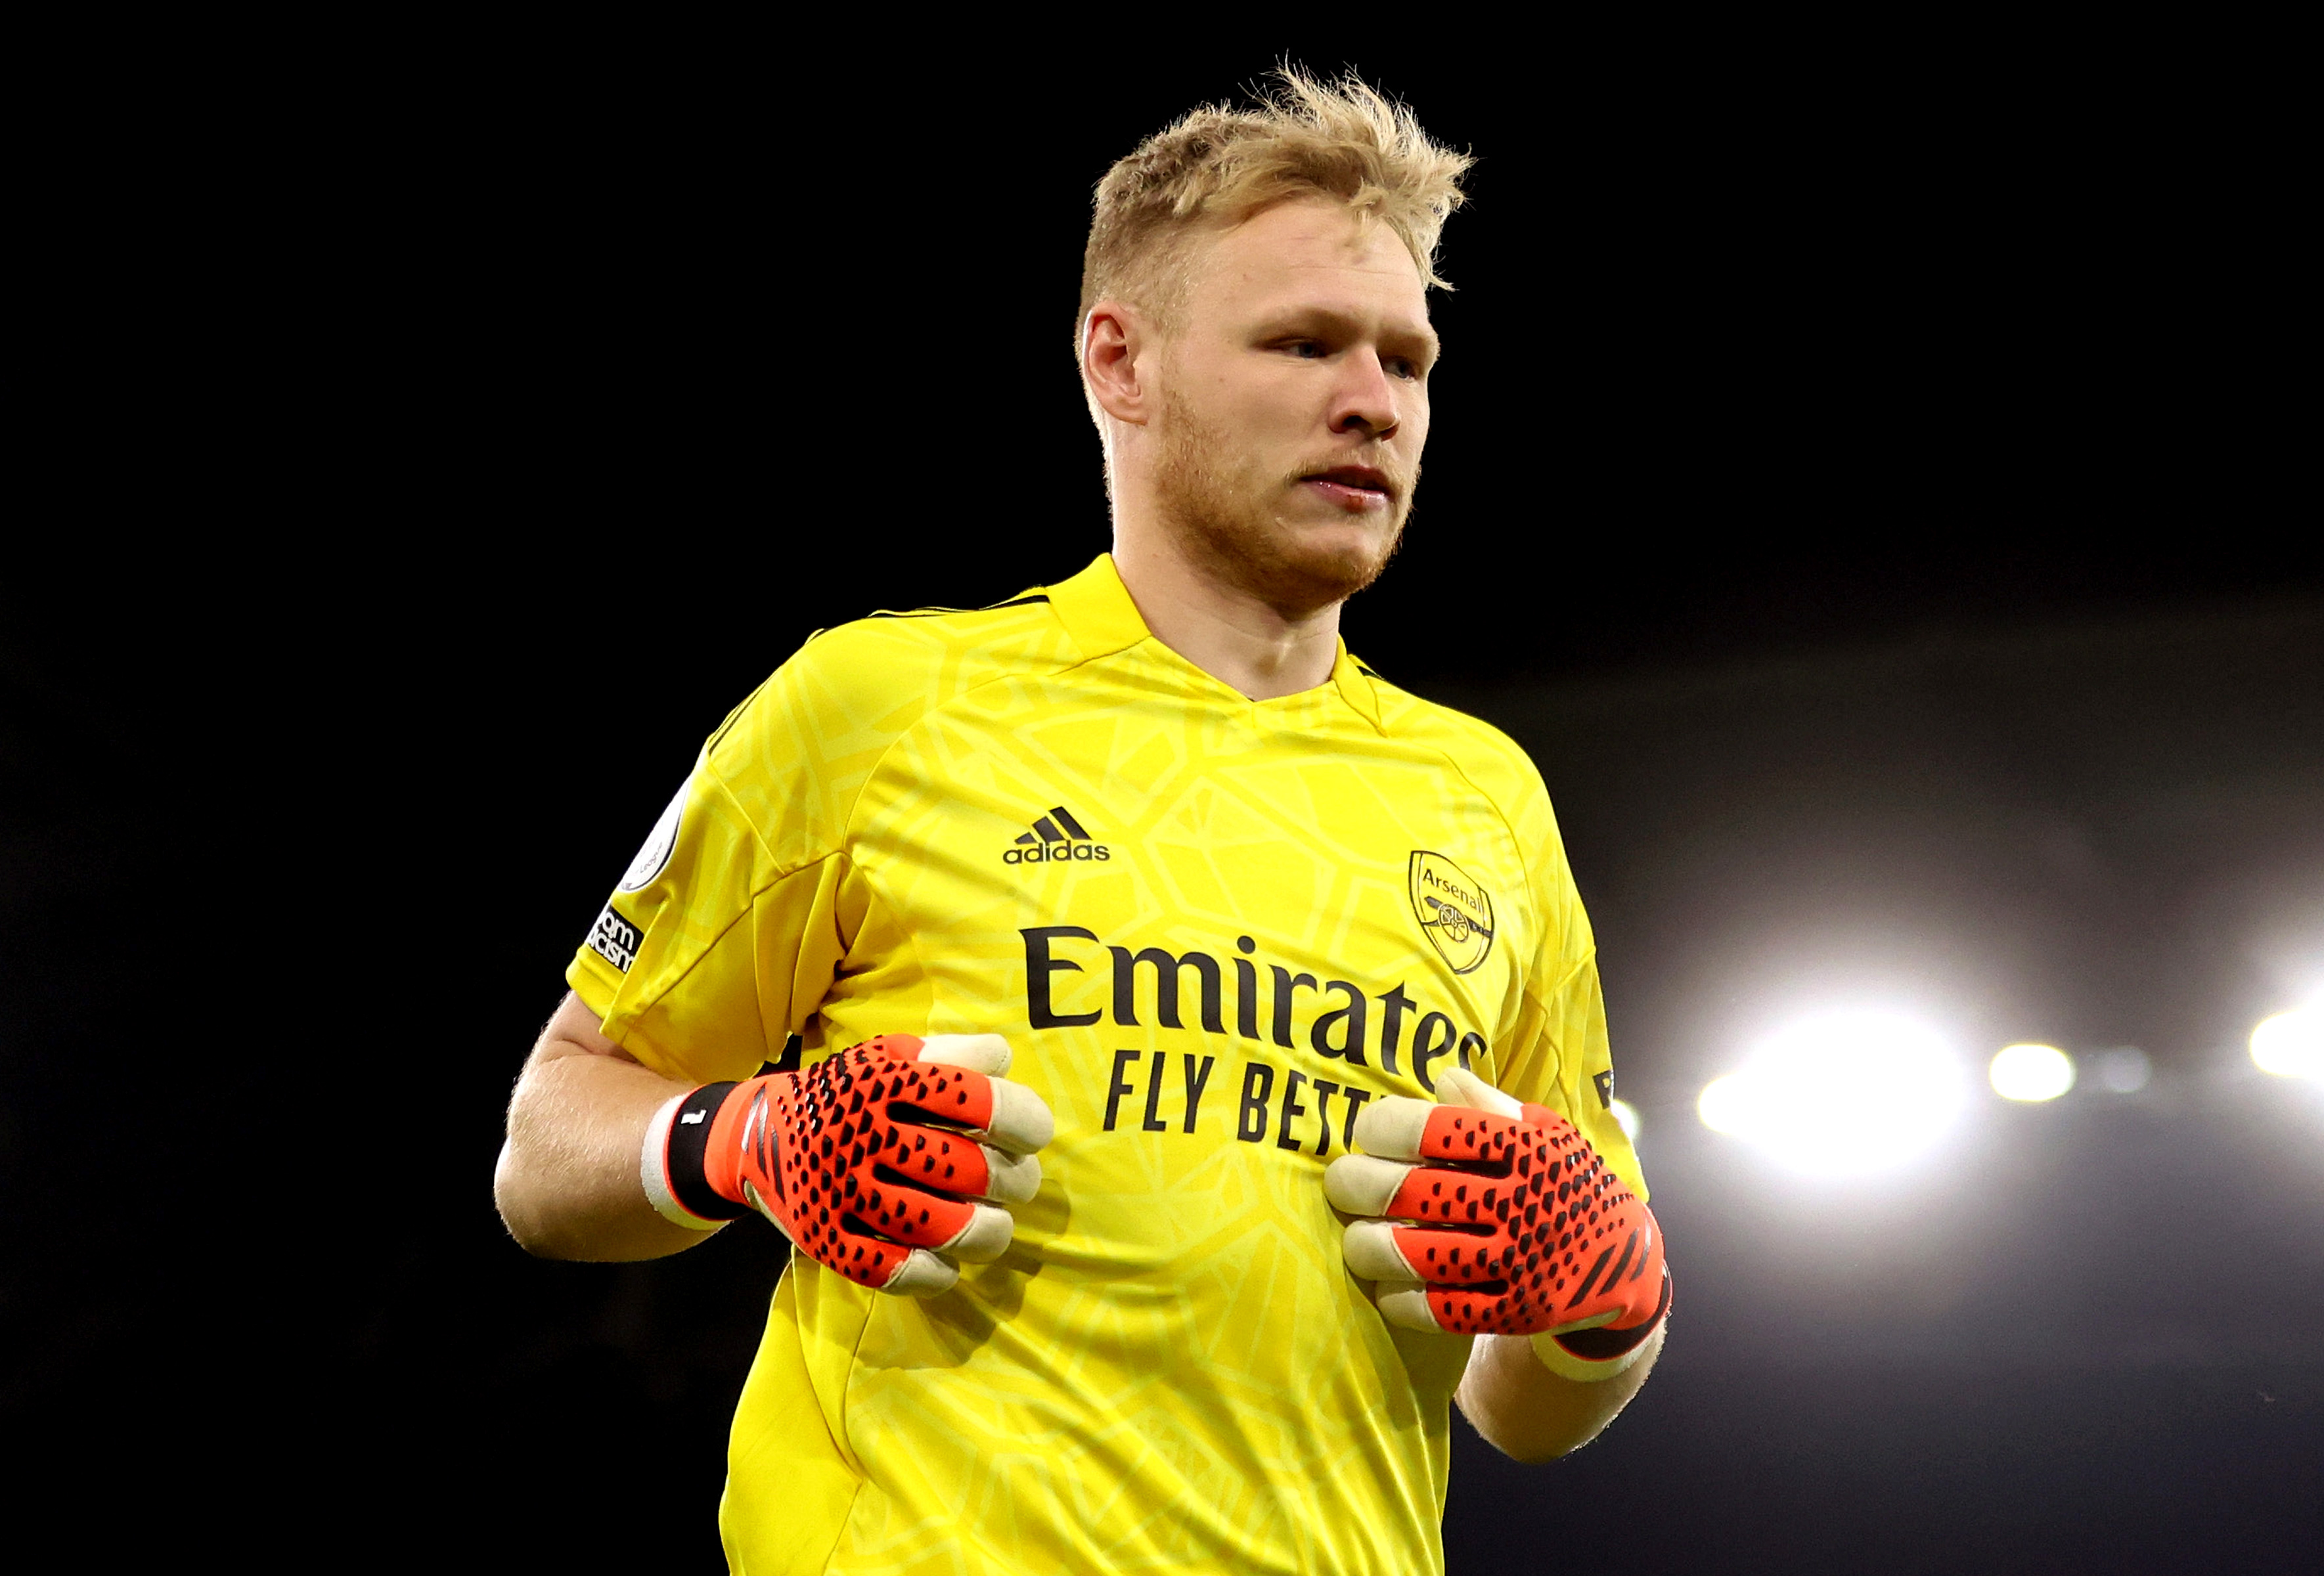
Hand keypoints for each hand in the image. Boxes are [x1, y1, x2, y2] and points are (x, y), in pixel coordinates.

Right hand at [642, 1034, 1053, 1294]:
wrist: (752, 1136)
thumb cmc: (847, 1095)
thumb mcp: (890, 1056)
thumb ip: (952, 1053)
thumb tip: (1006, 1063)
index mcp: (883, 1082)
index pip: (975, 1100)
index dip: (1024, 1120)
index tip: (1033, 1134)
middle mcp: (861, 1133)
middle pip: (970, 1170)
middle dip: (1015, 1181)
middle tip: (1019, 1182)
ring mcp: (840, 1191)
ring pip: (942, 1227)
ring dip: (987, 1233)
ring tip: (995, 1225)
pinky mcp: (825, 1239)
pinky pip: (894, 1272)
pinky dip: (934, 1275)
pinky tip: (947, 1264)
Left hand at [1324, 1066, 1668, 1377]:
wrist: (1626, 1262)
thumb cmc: (1565, 1183)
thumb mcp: (1545, 1134)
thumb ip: (1491, 1107)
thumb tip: (1441, 1078)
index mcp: (1528, 1149)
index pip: (1433, 1129)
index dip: (1382, 1127)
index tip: (1364, 1132)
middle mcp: (1524, 1202)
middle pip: (1410, 1193)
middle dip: (1357, 1186)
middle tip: (1341, 1184)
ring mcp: (1521, 1262)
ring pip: (1414, 1255)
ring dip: (1366, 1247)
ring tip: (1354, 1239)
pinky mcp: (1517, 1312)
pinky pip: (1440, 1310)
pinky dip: (1400, 1299)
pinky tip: (1384, 1286)